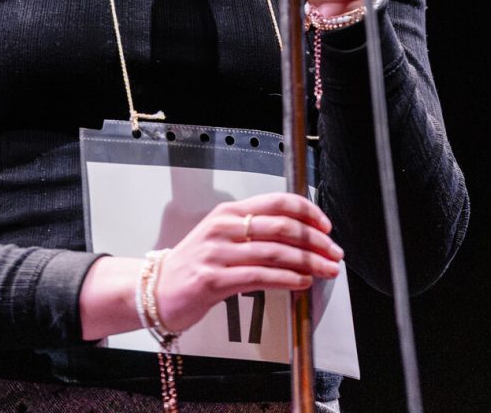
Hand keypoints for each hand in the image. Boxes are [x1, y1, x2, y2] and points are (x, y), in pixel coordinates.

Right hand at [156, 192, 342, 332]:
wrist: (157, 288)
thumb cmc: (195, 264)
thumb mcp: (222, 237)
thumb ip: (255, 233)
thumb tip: (299, 236)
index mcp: (229, 212)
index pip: (276, 201)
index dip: (307, 211)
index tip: (325, 226)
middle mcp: (223, 227)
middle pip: (281, 225)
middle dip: (314, 240)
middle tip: (333, 252)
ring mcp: (217, 252)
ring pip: (274, 251)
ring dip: (307, 261)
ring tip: (325, 269)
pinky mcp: (213, 279)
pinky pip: (259, 276)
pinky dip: (286, 279)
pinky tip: (301, 282)